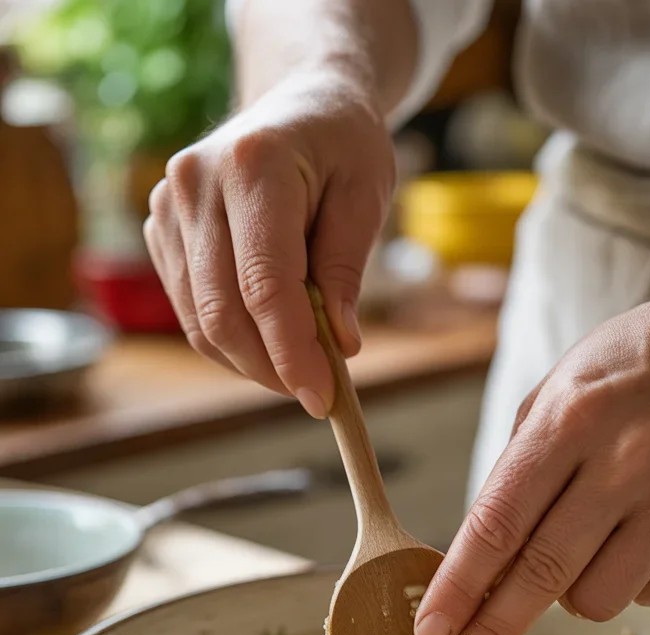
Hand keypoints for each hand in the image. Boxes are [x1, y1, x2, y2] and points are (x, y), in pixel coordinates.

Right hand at [143, 71, 394, 416]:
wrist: (299, 100)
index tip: (323, 398)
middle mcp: (196, 183)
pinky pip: (191, 310)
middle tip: (317, 395)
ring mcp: (169, 206)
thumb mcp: (366, 196)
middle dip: (271, 368)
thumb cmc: (342, 145)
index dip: (292, 351)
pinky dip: (231, 342)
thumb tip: (340, 346)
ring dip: (251, 363)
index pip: (265, 284)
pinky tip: (270, 343)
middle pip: (224, 311)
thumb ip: (346, 271)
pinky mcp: (161, 229)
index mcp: (253, 166)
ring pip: (201, 320)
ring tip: (299, 369)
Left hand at [415, 279, 649, 634]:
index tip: (428, 634)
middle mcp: (628, 461)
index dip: (458, 587)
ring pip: (599, 600)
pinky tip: (642, 533)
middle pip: (544, 575)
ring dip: (573, 594)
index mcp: (571, 420)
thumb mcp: (557, 391)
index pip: (499, 523)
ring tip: (588, 542)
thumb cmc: (632, 371)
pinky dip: (632, 580)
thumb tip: (478, 565)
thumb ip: (514, 474)